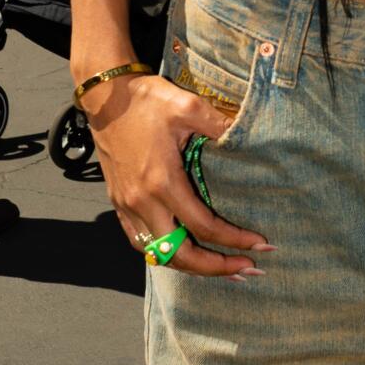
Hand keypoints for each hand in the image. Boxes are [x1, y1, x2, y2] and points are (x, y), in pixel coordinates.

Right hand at [87, 71, 271, 277]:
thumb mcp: (188, 107)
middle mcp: (143, 201)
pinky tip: (181, 254)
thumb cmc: (146, 100)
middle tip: (247, 268)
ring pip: (158, 254)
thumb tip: (250, 139)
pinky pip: (140, 241)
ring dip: (190, 267)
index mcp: (163, 182)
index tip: (260, 244)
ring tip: (219, 268)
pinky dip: (163, 254)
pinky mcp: (118, 203)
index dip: (234, 240)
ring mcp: (127, 205)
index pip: (203, 227)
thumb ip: (221, 126)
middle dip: (216, 268)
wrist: (105, 96)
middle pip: (180, 255)